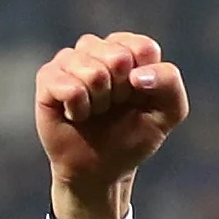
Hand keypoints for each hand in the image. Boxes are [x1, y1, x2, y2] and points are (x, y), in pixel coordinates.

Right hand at [38, 32, 188, 218]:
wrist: (101, 170)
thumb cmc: (132, 137)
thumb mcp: (168, 113)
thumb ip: (170, 83)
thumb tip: (136, 75)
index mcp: (128, 49)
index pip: (143, 48)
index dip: (144, 81)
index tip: (137, 98)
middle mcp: (97, 48)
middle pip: (118, 57)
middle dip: (121, 92)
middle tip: (113, 106)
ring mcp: (70, 60)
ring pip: (93, 72)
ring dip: (99, 102)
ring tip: (95, 111)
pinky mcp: (48, 77)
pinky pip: (70, 87)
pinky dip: (78, 108)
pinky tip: (76, 114)